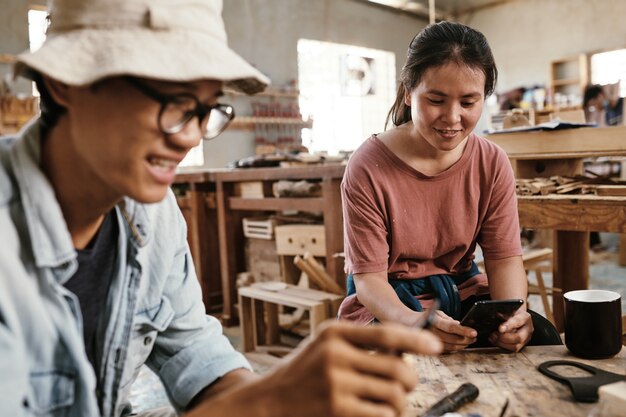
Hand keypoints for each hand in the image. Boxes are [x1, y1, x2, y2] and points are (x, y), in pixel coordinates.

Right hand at [255, 321, 441, 416]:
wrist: (267, 401)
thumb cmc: (303, 373)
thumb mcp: (325, 346)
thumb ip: (359, 344)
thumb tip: (406, 352)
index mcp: (333, 332)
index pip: (387, 333)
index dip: (417, 340)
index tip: (437, 346)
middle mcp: (334, 354)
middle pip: (398, 368)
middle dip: (410, 380)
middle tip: (406, 385)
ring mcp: (334, 384)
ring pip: (394, 394)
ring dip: (400, 402)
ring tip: (391, 402)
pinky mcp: (336, 410)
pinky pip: (382, 415)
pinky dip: (387, 416)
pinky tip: (377, 413)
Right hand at [425, 310, 476, 352]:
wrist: (409, 323)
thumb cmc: (426, 317)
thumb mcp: (436, 313)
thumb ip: (447, 319)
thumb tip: (458, 324)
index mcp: (433, 321)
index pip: (451, 327)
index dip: (463, 330)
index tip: (474, 333)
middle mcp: (430, 332)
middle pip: (452, 339)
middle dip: (466, 339)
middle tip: (474, 337)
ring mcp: (429, 342)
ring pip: (450, 347)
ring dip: (462, 345)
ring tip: (469, 341)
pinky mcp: (429, 349)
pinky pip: (445, 351)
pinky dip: (455, 349)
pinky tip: (460, 345)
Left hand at [489, 308, 532, 351]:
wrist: (517, 315)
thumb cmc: (512, 311)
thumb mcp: (508, 308)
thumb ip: (503, 312)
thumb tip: (497, 315)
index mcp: (525, 317)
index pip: (518, 322)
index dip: (509, 326)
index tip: (500, 328)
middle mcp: (528, 329)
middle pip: (519, 338)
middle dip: (504, 338)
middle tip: (495, 334)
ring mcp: (526, 339)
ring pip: (516, 346)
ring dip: (502, 343)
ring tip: (493, 337)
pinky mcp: (521, 345)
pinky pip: (512, 350)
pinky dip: (501, 346)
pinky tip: (495, 341)